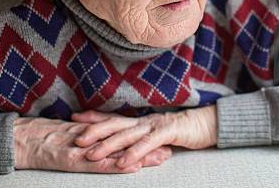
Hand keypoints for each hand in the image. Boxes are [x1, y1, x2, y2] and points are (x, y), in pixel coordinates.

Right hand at [13, 117, 171, 172]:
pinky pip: (96, 163)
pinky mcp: (72, 158)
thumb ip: (85, 137)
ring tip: (159, 157)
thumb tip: (100, 140)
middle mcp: (91, 138)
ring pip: (116, 151)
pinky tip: (130, 166)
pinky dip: (114, 165)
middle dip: (147, 146)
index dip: (140, 138)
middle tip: (169, 148)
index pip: (120, 135)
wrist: (18, 138)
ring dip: (139, 155)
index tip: (160, 139)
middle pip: (124, 142)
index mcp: (90, 133)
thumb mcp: (66, 134)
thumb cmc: (40, 137)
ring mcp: (83, 148)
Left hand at [71, 105, 216, 168]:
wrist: (205, 124)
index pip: (112, 117)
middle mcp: (143, 121)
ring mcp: (155, 125)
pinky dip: (134, 153)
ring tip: (92, 155)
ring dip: (108, 145)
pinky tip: (122, 162)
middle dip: (94, 132)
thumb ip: (139, 136)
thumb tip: (121, 142)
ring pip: (127, 135)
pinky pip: (148, 143)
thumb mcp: (155, 133)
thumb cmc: (179, 130)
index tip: (73, 118)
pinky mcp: (168, 132)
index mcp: (139, 121)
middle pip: (115, 124)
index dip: (93, 117)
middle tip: (76, 140)